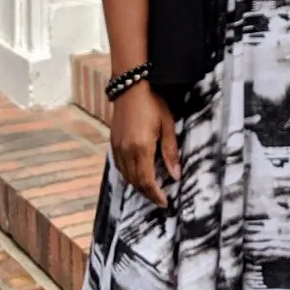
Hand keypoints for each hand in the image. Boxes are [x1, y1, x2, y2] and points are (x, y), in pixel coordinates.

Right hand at [110, 83, 179, 207]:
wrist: (130, 86)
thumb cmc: (152, 102)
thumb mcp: (168, 125)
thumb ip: (170, 152)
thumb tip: (175, 175)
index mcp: (141, 148)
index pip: (147, 181)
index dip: (156, 195)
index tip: (165, 202)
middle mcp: (126, 151)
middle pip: (135, 182)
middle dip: (147, 194)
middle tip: (159, 200)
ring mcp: (117, 147)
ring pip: (126, 176)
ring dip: (137, 187)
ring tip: (150, 191)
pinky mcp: (113, 143)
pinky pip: (119, 166)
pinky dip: (128, 176)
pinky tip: (137, 175)